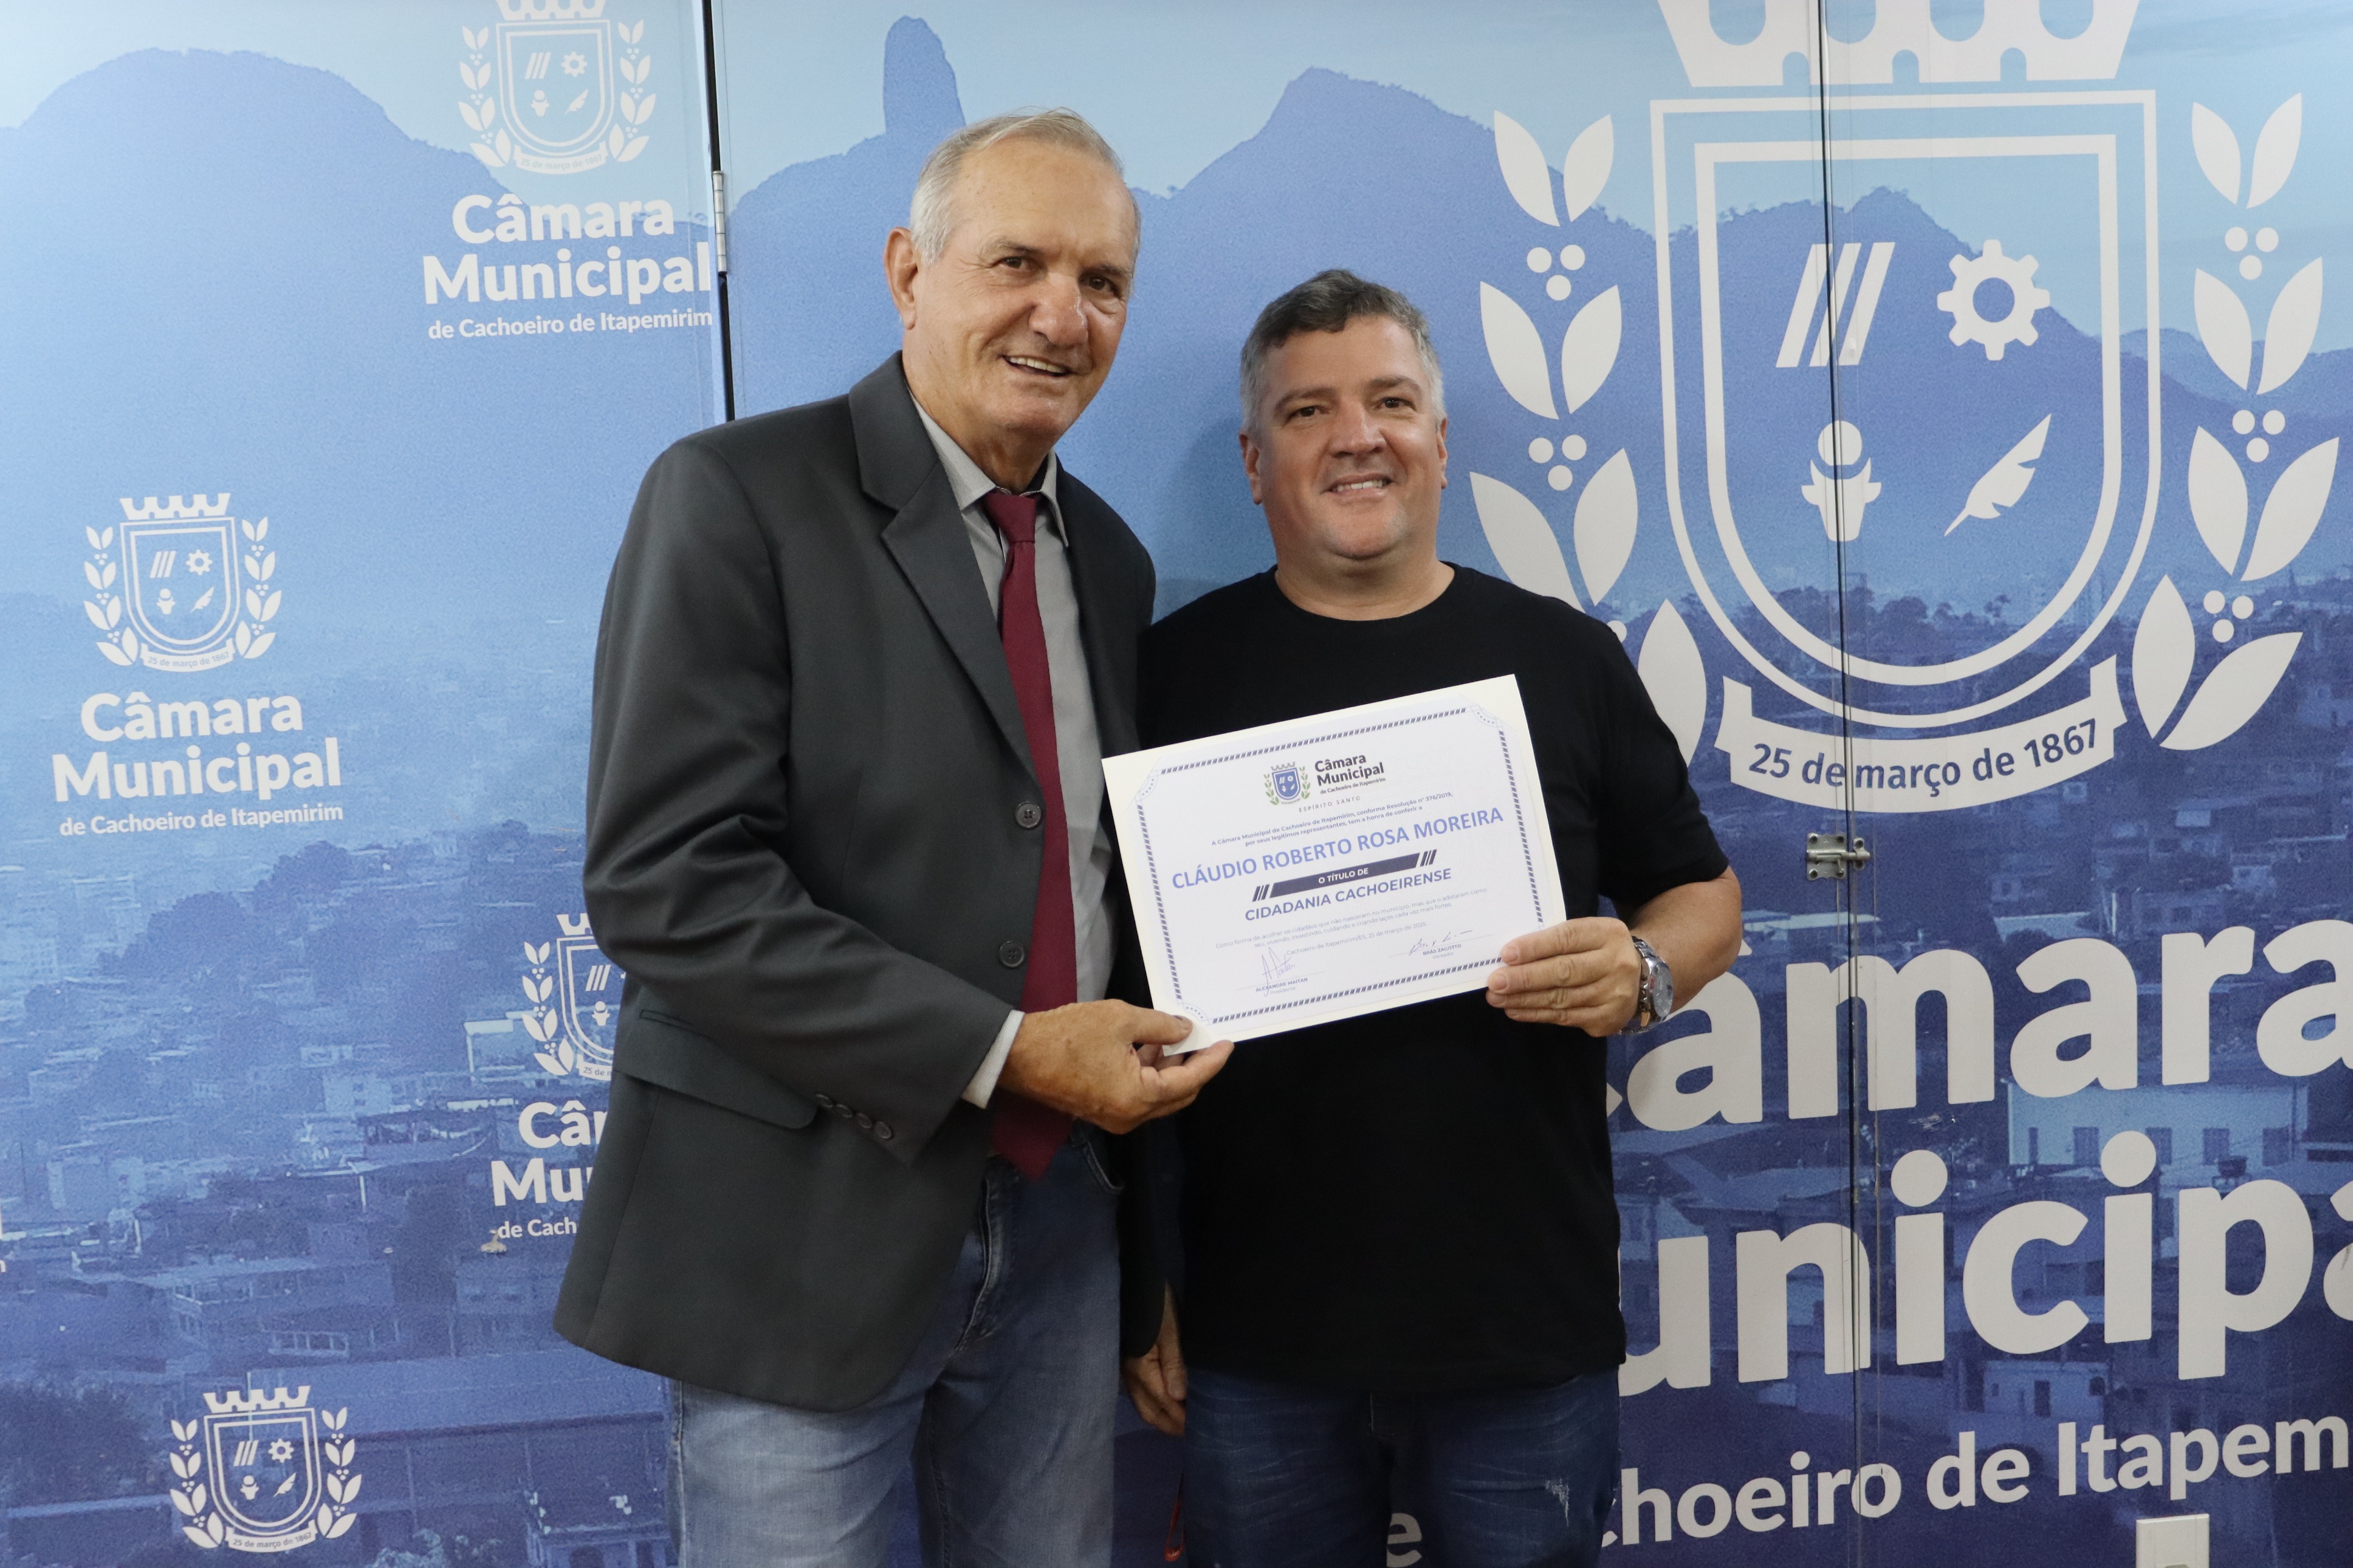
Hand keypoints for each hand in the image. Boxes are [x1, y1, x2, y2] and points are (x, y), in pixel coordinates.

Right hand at [999, 1001, 1232, 1133]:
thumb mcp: (1121, 1019)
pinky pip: (1137, 1094)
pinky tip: (1148, 1046)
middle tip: (1203, 1040)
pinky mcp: (1100, 1109)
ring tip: (1173, 1035)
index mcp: (1139, 1097)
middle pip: (1177, 1095)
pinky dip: (1148, 1073)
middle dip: (1193, 1067)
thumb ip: (1161, 1026)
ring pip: (1157, 1095)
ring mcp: (1114, 1116)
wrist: (1017, 1055)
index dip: (1211, 1061)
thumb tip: (1184, 1031)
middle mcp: (1130, 1116)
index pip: (1189, 1081)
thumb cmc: (1067, 1036)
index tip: (1226, 1043)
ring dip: (1168, 1067)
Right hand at [1122, 1287, 1187, 1436]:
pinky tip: (1169, 1401)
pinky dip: (1156, 1404)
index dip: (1181, 1420)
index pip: (1164, 1405)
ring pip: (1144, 1405)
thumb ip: (1174, 1363)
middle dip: (1171, 1426)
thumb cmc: (1153, 1303)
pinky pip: (1141, 1393)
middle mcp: (1130, 1376)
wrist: (1130, 1280)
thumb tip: (1180, 1398)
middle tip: (1194, 1435)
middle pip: (1150, 1412)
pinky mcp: (1129, 1362)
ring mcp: (1126, 1370)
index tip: (1201, 1431)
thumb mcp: (1170, 1329)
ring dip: (1163, 1417)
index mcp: (1141, 1369)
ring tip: (1184, 1422)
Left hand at [1485, 917, 1641, 1032]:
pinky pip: (1565, 1018)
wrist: (1639, 976)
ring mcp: (1614, 994)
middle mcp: (1616, 964)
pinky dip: (1536, 1014)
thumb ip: (1555, 940)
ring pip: (1561, 999)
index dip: (1535, 947)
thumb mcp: (1586, 934)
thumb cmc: (1598, 950)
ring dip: (1524, 999)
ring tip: (1497, 998)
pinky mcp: (1607, 1019)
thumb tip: (1511, 956)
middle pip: (1564, 972)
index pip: (1567, 938)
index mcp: (1608, 933)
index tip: (1506, 955)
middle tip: (1495, 982)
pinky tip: (1515, 1010)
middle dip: (1525, 978)